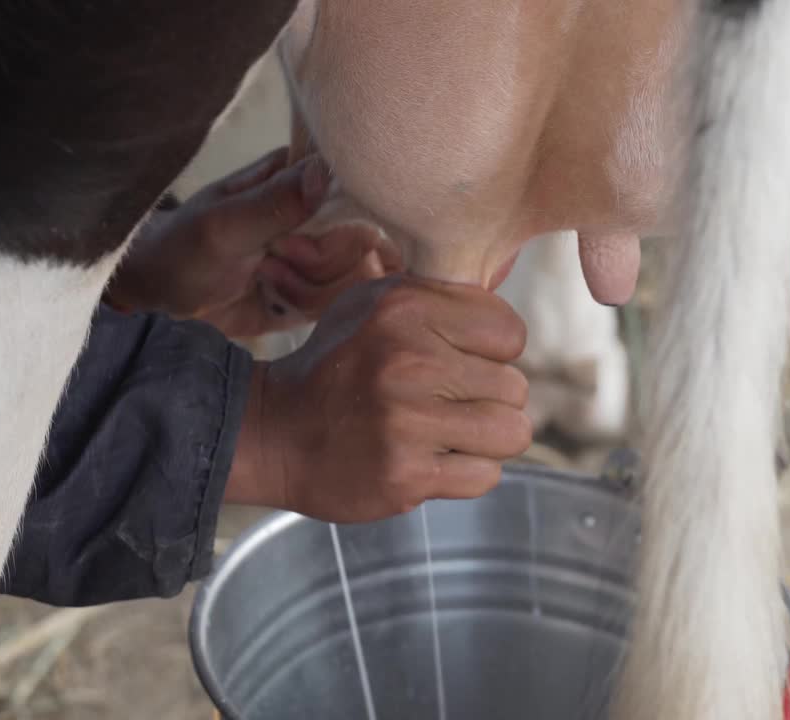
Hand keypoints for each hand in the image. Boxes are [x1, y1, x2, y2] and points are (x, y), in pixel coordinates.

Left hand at [105, 147, 397, 337]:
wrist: (159, 303)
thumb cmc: (180, 251)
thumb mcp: (222, 226)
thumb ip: (275, 202)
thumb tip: (327, 171)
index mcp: (298, 178)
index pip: (356, 191)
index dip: (339, 224)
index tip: (295, 242)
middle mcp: (318, 212)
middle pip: (364, 240)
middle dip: (321, 263)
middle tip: (275, 262)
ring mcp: (320, 253)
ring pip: (356, 275)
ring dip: (309, 287)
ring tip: (266, 280)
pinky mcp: (317, 289)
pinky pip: (340, 302)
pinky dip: (306, 306)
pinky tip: (272, 299)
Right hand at [225, 275, 533, 522]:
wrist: (273, 433)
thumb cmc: (339, 366)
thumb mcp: (378, 306)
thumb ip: (443, 300)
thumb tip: (509, 320)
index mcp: (405, 309)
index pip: (510, 333)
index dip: (493, 352)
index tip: (460, 361)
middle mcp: (409, 360)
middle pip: (515, 387)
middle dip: (488, 399)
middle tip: (445, 404)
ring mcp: (408, 421)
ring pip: (511, 432)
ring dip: (487, 440)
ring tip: (449, 433)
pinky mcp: (407, 475)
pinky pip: (486, 476)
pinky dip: (466, 473)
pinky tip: (431, 460)